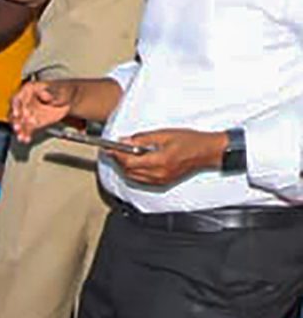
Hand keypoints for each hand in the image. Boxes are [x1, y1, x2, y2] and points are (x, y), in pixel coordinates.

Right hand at [9, 78, 81, 144]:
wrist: (69, 101)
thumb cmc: (64, 92)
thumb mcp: (60, 89)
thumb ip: (52, 92)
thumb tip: (45, 94)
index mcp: (29, 90)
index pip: (18, 98)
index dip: (15, 107)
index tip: (16, 114)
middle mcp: (25, 101)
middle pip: (15, 112)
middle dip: (16, 121)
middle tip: (17, 128)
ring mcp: (27, 113)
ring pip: (19, 122)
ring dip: (19, 130)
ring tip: (21, 136)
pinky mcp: (31, 122)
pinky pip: (26, 129)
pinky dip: (25, 135)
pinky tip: (26, 139)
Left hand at [108, 127, 230, 187]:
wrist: (208, 152)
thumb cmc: (192, 141)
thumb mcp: (165, 134)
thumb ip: (142, 138)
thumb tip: (124, 140)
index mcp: (160, 161)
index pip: (129, 161)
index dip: (116, 155)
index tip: (108, 148)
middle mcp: (159, 174)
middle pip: (129, 170)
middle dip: (119, 160)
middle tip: (113, 150)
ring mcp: (161, 180)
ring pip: (133, 177)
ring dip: (125, 167)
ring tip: (123, 155)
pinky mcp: (163, 182)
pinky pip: (141, 180)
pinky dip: (134, 172)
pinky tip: (135, 163)